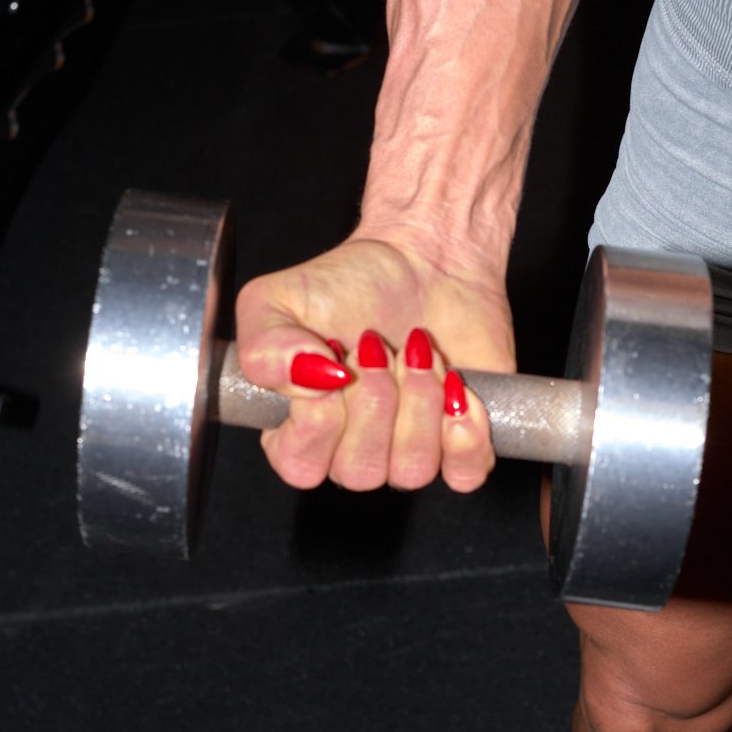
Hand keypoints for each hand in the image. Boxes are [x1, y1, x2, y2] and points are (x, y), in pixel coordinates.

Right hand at [234, 235, 516, 492]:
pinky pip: (464, 473)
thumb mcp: (275, 301)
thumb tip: (310, 384)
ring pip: (412, 471)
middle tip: (379, 346)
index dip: (321, 414)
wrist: (425, 259)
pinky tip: (456, 386)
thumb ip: (265, 350)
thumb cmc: (349, 282)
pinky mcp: (462, 445)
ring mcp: (406, 452)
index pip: (302, 465)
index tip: (334, 354)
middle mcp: (350, 451)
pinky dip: (465, 432)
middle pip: (360, 471)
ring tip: (418, 353)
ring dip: (420, 403)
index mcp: (297, 430)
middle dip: (376, 399)